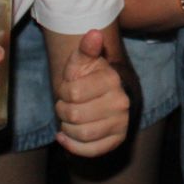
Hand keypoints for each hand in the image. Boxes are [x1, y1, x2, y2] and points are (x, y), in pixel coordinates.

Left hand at [53, 29, 129, 156]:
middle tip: (66, 105)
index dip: (62, 92)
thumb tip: (94, 32)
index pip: (72, 93)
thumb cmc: (89, 77)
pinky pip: (91, 150)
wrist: (106, 94)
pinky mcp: (118, 139)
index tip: (66, 89)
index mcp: (111, 80)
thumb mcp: (83, 60)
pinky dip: (73, 146)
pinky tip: (66, 136)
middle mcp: (121, 102)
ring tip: (69, 119)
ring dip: (67, 128)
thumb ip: (85, 48)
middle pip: (75, 115)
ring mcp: (121, 122)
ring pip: (82, 134)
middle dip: (62, 111)